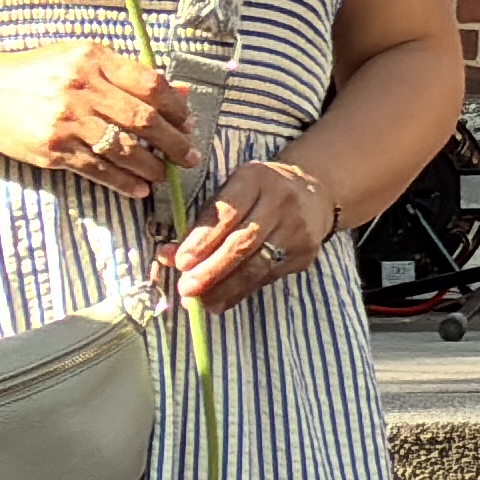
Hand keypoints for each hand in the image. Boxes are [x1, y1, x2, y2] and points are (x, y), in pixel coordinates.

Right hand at [0, 36, 190, 194]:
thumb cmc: (38, 73)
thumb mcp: (81, 59)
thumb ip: (128, 74)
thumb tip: (181, 93)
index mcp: (93, 58)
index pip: (150, 83)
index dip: (177, 106)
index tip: (188, 122)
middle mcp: (82, 87)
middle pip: (144, 119)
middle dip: (174, 142)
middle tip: (188, 156)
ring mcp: (67, 120)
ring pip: (125, 149)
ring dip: (152, 166)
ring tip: (164, 174)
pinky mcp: (54, 149)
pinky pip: (99, 170)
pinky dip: (124, 182)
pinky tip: (138, 187)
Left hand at [166, 156, 341, 311]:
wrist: (311, 191)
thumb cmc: (258, 192)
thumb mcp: (232, 192)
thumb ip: (203, 223)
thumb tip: (168, 257)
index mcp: (255, 178)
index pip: (228, 212)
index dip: (202, 240)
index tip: (180, 262)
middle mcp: (281, 202)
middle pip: (243, 242)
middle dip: (211, 270)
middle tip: (186, 289)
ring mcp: (296, 230)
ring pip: (257, 266)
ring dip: (224, 288)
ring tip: (200, 301)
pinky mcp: (304, 254)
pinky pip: (267, 278)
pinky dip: (240, 292)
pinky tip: (220, 301)